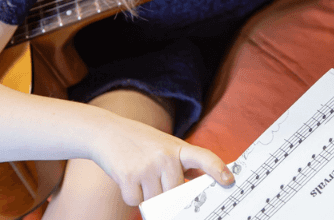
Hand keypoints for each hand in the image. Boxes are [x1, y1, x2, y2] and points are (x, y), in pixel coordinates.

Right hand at [91, 113, 233, 205]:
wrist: (106, 131)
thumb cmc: (140, 142)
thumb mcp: (165, 145)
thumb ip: (184, 163)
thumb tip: (204, 181)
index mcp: (177, 147)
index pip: (203, 157)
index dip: (217, 168)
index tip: (228, 180)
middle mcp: (165, 156)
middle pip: (175, 191)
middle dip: (165, 191)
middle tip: (152, 177)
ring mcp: (147, 166)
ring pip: (155, 199)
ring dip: (146, 194)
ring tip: (138, 174)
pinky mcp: (129, 176)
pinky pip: (136, 201)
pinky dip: (131, 195)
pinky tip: (127, 178)